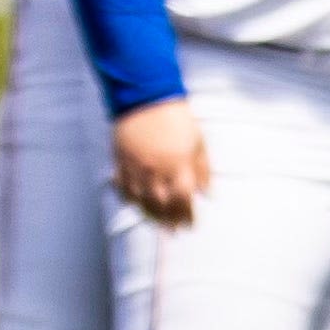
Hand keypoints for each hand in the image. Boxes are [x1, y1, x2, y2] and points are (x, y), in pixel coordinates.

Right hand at [112, 99, 210, 227]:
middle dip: (169, 220)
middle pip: (162, 204)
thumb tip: (209, 192)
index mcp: (178, 166)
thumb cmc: (177, 118)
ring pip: (141, 200)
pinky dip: (128, 198)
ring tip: (156, 223)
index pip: (183, 200)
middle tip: (173, 232)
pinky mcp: (121, 161)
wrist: (146, 97)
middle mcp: (156, 171)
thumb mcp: (198, 141)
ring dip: (150, 215)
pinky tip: (134, 204)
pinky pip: (122, 187)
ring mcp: (136, 167)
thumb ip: (203, 169)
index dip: (187, 215)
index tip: (190, 225)